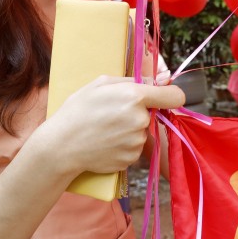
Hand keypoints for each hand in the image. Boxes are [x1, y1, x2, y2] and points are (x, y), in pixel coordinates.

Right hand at [41, 76, 183, 177]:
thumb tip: (164, 79)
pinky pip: (134, 147)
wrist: (62, 145)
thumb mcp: (101, 83)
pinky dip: (124, 144)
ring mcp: (136, 142)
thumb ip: (135, 79)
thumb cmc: (78, 109)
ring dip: (130, 129)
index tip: (163, 95)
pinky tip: (106, 141)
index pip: (175, 96)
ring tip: (106, 128)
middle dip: (139, 112)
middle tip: (113, 113)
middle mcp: (140, 120)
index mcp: (135, 97)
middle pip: (153, 113)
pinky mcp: (131, 159)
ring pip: (142, 131)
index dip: (170, 94)